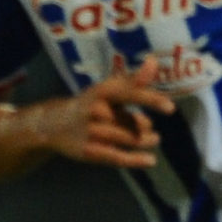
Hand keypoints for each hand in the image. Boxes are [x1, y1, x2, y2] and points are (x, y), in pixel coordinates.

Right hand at [36, 62, 178, 168]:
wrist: (51, 125)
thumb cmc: (88, 105)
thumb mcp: (106, 90)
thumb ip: (132, 79)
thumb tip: (153, 61)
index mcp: (100, 92)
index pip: (128, 93)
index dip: (150, 99)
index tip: (170, 108)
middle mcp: (95, 111)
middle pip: (132, 122)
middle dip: (144, 126)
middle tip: (149, 129)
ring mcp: (91, 133)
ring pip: (128, 139)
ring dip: (145, 141)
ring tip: (152, 140)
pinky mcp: (88, 151)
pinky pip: (117, 157)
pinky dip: (136, 160)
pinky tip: (150, 161)